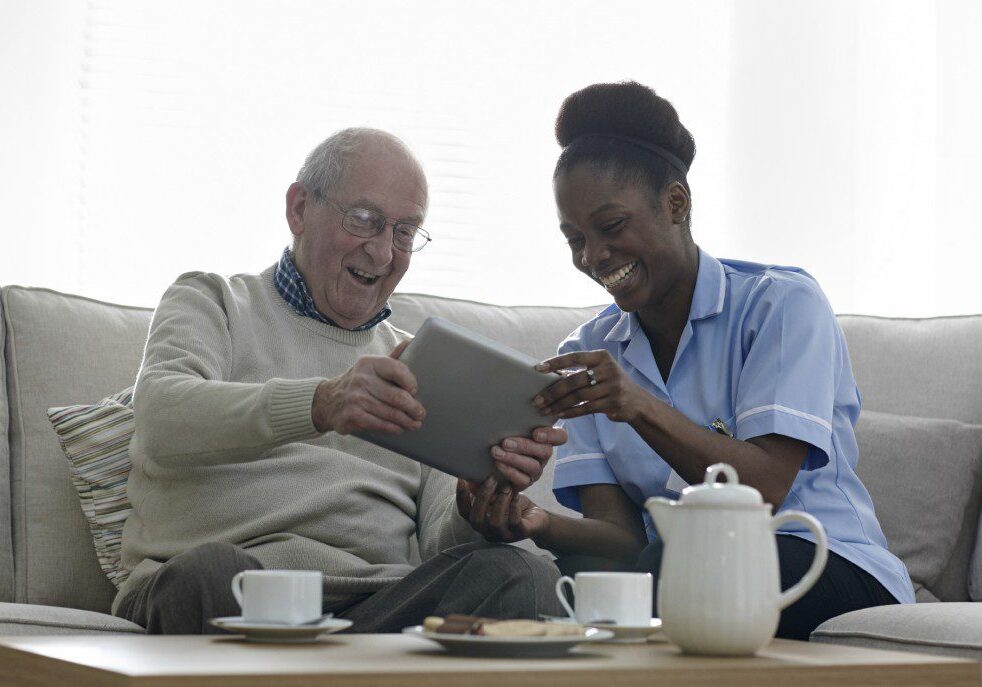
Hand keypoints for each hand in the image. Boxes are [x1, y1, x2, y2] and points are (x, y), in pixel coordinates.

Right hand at [312, 341, 425, 434]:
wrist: (327, 401)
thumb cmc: (358, 383)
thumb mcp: (371, 367)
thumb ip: (392, 358)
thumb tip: (410, 342)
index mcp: (369, 363)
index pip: (397, 369)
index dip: (411, 382)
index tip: (415, 391)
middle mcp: (361, 379)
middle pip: (397, 396)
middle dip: (413, 407)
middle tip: (420, 413)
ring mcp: (355, 398)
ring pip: (390, 413)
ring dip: (406, 421)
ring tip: (415, 423)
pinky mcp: (352, 415)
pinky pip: (380, 424)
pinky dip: (393, 428)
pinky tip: (399, 428)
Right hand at [455, 479, 549, 542]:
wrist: (537, 518)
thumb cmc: (514, 505)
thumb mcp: (498, 495)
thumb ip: (486, 490)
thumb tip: (472, 474)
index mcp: (481, 521)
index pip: (464, 513)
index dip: (461, 497)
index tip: (462, 480)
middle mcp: (489, 531)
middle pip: (476, 519)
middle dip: (482, 497)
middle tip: (491, 479)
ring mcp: (504, 535)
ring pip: (495, 522)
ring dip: (500, 501)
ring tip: (507, 487)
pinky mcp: (520, 533)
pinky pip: (514, 522)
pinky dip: (514, 507)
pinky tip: (516, 495)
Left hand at [491, 426, 566, 489]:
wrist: (490, 462)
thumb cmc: (504, 437)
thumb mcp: (511, 427)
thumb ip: (515, 421)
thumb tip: (503, 406)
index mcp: (545, 439)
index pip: (560, 437)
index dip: (551, 435)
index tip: (535, 433)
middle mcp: (543, 454)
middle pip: (545, 451)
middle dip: (525, 446)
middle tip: (505, 442)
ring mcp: (536, 470)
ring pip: (533, 466)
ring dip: (513, 458)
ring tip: (496, 452)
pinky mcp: (526, 482)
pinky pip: (523, 480)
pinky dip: (510, 471)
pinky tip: (498, 464)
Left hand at [533, 350, 647, 422]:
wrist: (637, 401)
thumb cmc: (610, 383)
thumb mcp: (599, 371)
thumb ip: (579, 371)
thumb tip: (550, 374)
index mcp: (602, 357)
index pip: (574, 357)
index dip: (555, 363)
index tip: (537, 369)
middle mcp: (608, 369)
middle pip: (574, 380)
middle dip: (552, 391)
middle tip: (537, 400)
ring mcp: (612, 387)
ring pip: (578, 397)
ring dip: (558, 405)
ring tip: (545, 410)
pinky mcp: (613, 403)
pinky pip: (586, 409)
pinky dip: (570, 413)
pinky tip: (559, 415)